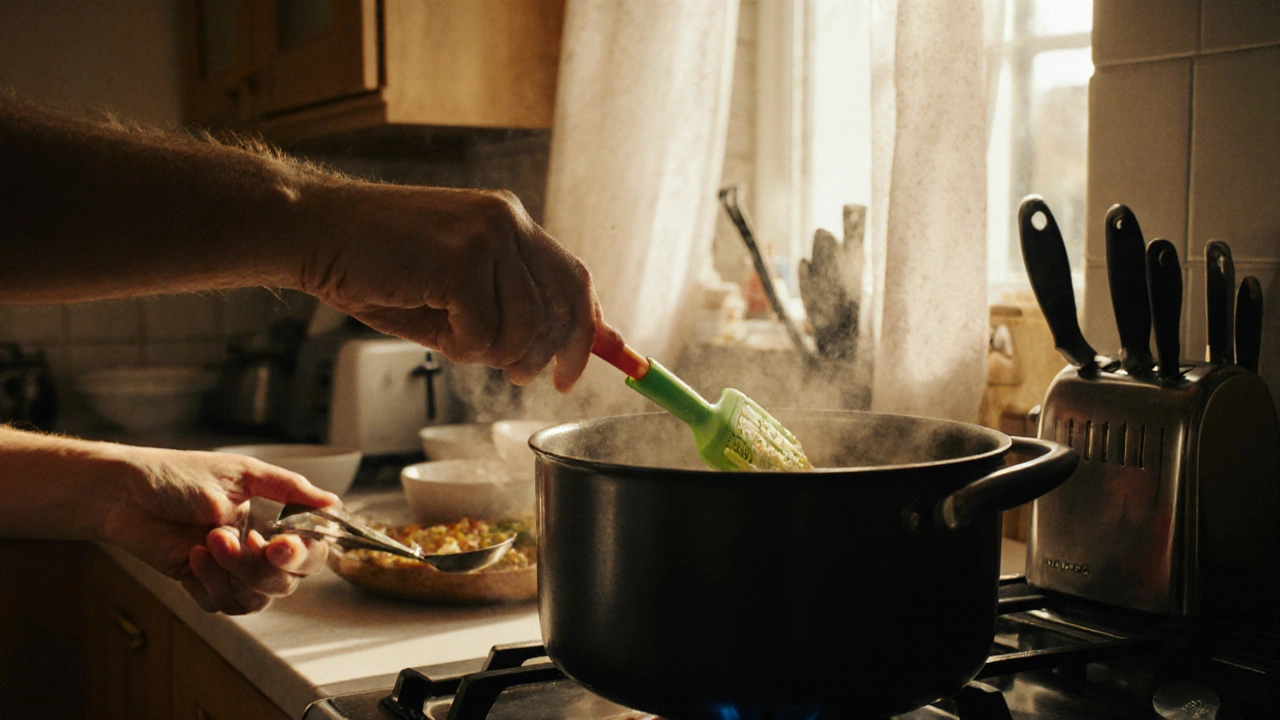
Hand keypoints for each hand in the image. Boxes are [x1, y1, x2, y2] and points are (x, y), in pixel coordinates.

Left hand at [99, 447, 338, 614]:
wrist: (122, 494)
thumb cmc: (176, 475)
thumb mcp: (240, 473)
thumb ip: (289, 489)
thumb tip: (333, 502)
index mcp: (272, 517)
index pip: (311, 547)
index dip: (304, 552)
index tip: (281, 544)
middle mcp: (257, 546)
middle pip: (288, 580)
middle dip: (265, 567)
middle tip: (248, 545)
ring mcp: (230, 569)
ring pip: (258, 597)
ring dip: (235, 573)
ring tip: (208, 541)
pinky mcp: (203, 584)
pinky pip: (224, 604)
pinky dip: (210, 584)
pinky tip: (193, 556)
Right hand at [297, 184, 601, 391]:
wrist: (314, 231)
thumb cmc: (376, 264)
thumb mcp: (454, 284)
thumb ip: (506, 307)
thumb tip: (552, 354)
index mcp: (509, 222)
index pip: (574, 278)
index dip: (588, 329)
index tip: (586, 367)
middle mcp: (507, 221)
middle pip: (563, 306)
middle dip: (545, 355)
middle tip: (519, 376)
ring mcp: (486, 236)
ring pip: (524, 327)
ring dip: (490, 353)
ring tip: (451, 338)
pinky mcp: (460, 259)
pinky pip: (483, 333)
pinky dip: (458, 348)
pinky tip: (429, 325)